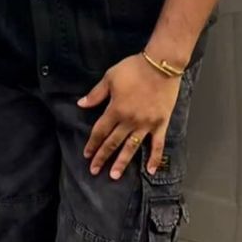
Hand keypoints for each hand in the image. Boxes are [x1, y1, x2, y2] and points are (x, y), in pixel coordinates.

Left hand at [78, 54, 180, 179]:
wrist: (161, 65)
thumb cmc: (134, 69)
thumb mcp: (110, 77)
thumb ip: (96, 94)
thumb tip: (81, 104)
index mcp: (115, 110)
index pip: (100, 131)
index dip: (92, 144)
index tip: (86, 155)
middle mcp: (129, 121)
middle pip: (113, 142)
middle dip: (102, 157)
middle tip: (94, 170)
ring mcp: (146, 124)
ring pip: (131, 147)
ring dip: (122, 162)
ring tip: (114, 175)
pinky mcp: (161, 124)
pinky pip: (157, 144)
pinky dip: (154, 158)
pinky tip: (150, 170)